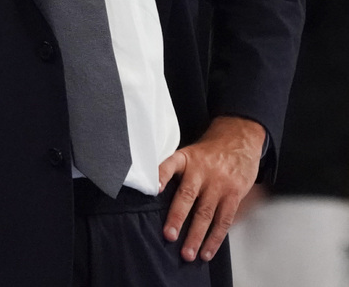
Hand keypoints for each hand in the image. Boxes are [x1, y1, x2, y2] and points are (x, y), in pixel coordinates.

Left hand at [158, 116, 264, 262]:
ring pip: (206, 212)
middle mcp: (201, 170)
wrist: (239, 139)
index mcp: (186, 158)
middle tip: (169, 235)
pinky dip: (215, 238)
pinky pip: (223, 219)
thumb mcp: (190, 153)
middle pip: (188, 195)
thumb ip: (176, 172)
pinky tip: (207, 251)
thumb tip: (156, 198)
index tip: (154, 189)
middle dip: (178, 217)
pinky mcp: (233, 194)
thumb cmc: (209, 152)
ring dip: (196, 235)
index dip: (161, 176)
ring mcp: (219, 183)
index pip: (170, 165)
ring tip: (187, 253)